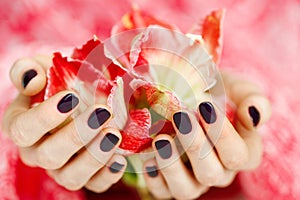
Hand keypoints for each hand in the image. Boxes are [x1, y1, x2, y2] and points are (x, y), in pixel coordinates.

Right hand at [2, 56, 126, 191]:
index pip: (23, 129)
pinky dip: (107, 175)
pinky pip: (93, 185)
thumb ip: (30, 69)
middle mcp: (37, 152)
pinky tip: (120, 158)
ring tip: (114, 135)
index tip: (72, 96)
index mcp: (21, 126)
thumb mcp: (44, 69)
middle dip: (77, 134)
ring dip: (94, 157)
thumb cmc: (59, 83)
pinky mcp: (84, 176)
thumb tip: (32, 78)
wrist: (80, 98)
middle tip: (103, 112)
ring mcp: (61, 168)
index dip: (45, 116)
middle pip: (49, 155)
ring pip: (70, 176)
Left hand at [142, 72, 270, 198]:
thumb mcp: (240, 91)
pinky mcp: (171, 181)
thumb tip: (253, 113)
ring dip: (172, 167)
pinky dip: (155, 181)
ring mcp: (195, 180)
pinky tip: (149, 161)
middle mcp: (220, 172)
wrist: (198, 96)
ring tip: (161, 141)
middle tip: (181, 117)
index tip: (205, 106)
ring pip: (187, 190)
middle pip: (211, 173)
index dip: (223, 135)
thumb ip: (253, 100)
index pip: (238, 155)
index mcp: (242, 154)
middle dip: (195, 146)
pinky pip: (164, 192)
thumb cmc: (221, 95)